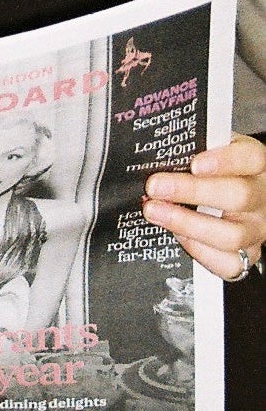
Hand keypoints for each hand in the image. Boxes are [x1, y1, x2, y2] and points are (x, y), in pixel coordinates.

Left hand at [142, 135, 265, 281]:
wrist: (237, 195)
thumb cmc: (218, 171)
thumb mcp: (212, 150)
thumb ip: (194, 148)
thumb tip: (157, 152)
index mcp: (256, 165)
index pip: (250, 158)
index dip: (224, 161)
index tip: (195, 164)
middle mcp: (261, 198)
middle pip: (239, 196)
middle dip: (192, 192)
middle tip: (155, 187)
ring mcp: (257, 229)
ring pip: (232, 235)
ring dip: (186, 224)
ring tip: (154, 211)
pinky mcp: (248, 254)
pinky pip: (228, 262)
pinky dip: (199, 250)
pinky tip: (177, 235)